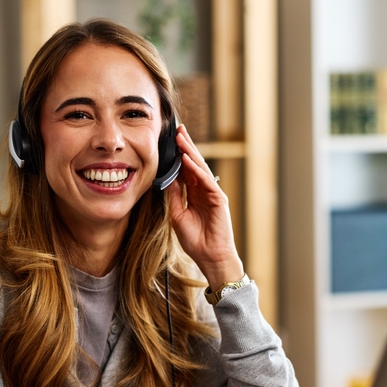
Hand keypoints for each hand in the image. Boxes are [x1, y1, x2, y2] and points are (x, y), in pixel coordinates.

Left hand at [166, 126, 244, 288]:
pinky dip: (196, 170)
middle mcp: (204, 191)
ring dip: (190, 152)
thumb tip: (167, 179)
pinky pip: (206, 180)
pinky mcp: (219, 199)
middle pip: (194, 164)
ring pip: (200, 168)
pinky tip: (187, 159)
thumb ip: (174, 196)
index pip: (185, 170)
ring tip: (181, 138)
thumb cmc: (195, 241)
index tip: (169, 142)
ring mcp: (213, 193)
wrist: (210, 257)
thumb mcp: (177, 215)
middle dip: (186, 147)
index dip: (178, 156)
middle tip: (177, 129)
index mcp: (195, 194)